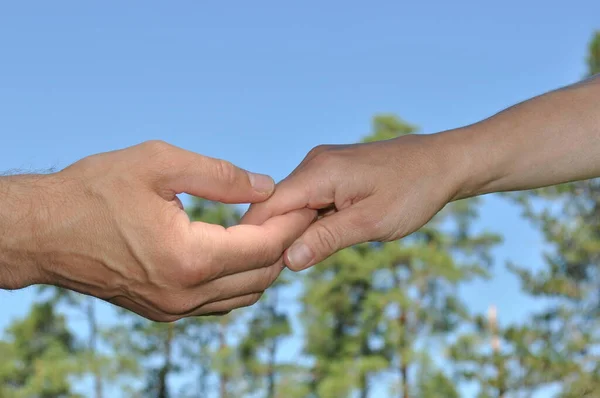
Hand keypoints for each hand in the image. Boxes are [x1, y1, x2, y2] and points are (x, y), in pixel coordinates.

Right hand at [0, 141, 314, 320]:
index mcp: (189, 259)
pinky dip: (239, 278)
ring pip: (243, 295)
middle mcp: (185, 294)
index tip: (308, 202)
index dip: (292, 224)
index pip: (264, 247)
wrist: (43, 231)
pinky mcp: (163, 311)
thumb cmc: (94, 191)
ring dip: (264, 264)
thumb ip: (220, 176)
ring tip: (271, 229)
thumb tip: (265, 186)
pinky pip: (218, 302)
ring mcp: (173, 308)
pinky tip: (239, 249)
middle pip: (261, 276)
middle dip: (286, 245)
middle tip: (296, 214)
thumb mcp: (159, 164)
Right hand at [242, 133, 466, 269]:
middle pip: (277, 206)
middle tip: (280, 274)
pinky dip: (309, 222)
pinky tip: (317, 242)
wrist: (443, 163)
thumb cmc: (413, 190)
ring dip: (293, 232)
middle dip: (276, 238)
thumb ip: (327, 239)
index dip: (258, 238)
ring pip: (292, 205)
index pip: (268, 206)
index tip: (255, 268)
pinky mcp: (332, 172)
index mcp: (318, 172)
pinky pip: (309, 200)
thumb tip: (288, 261)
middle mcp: (314, 164)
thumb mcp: (371, 223)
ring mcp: (322, 166)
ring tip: (301, 261)